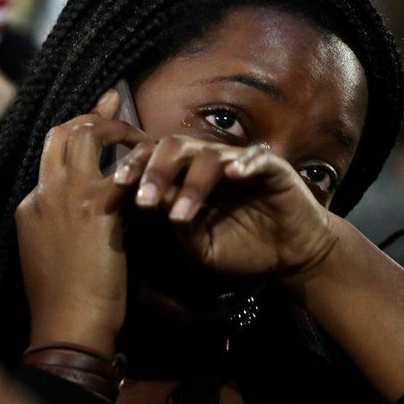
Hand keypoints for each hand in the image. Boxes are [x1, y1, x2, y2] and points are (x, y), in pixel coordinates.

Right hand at [16, 90, 147, 358]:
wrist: (66, 326)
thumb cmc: (61, 303)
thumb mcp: (46, 253)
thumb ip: (55, 224)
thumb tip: (82, 214)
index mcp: (29, 206)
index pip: (50, 157)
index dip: (74, 133)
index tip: (93, 116)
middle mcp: (43, 193)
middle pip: (60, 132)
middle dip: (90, 114)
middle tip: (115, 104)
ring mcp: (67, 197)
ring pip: (84, 134)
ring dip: (114, 126)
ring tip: (137, 133)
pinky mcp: (96, 208)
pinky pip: (122, 167)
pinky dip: (140, 160)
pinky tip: (158, 160)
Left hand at [114, 136, 339, 277]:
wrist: (289, 256)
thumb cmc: (240, 247)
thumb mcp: (200, 244)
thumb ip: (177, 225)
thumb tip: (149, 204)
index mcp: (183, 174)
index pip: (150, 158)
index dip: (132, 168)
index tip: (114, 188)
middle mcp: (207, 160)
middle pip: (173, 147)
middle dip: (154, 171)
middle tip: (142, 199)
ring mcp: (238, 160)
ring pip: (208, 155)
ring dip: (192, 185)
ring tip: (180, 215)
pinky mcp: (272, 166)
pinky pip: (255, 158)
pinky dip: (243, 164)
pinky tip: (233, 175)